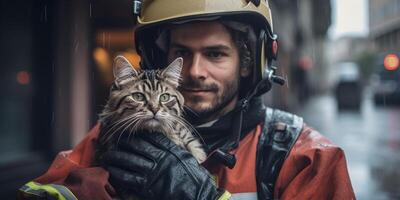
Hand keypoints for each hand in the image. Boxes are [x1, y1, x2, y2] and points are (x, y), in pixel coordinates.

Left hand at [102, 132, 228, 199]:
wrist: (197, 193)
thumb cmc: (193, 176)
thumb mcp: (185, 157)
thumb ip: (171, 148)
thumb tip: (158, 140)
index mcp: (169, 150)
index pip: (150, 138)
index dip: (138, 135)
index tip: (130, 134)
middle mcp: (160, 158)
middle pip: (137, 147)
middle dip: (124, 144)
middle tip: (115, 142)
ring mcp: (153, 172)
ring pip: (130, 160)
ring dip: (117, 157)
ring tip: (108, 156)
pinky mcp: (148, 186)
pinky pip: (129, 177)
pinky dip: (118, 173)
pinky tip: (112, 170)